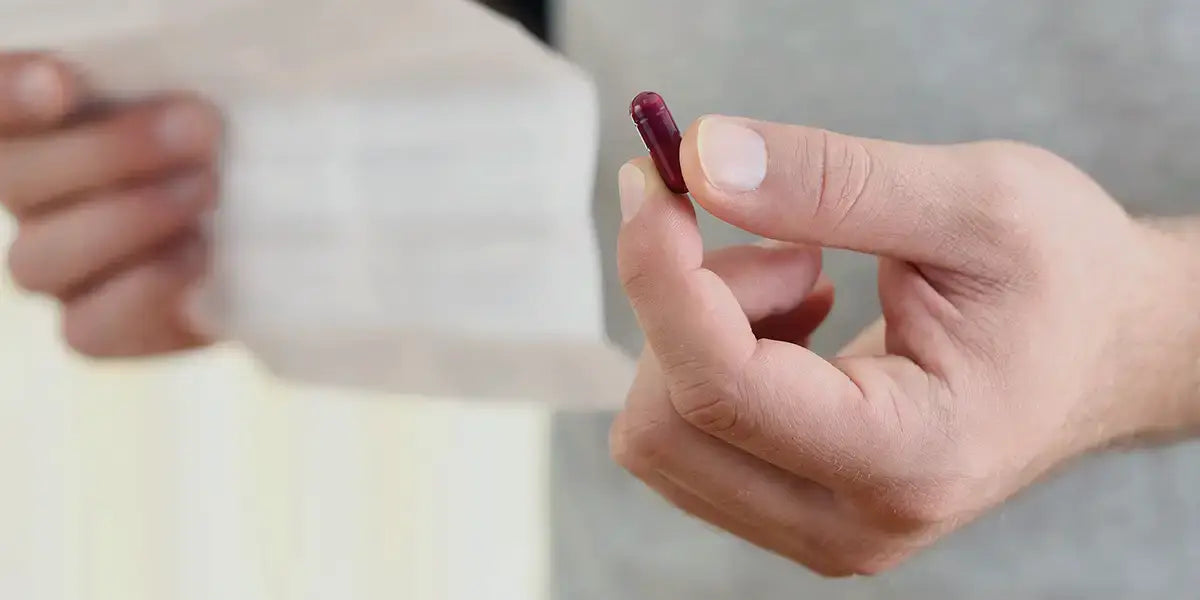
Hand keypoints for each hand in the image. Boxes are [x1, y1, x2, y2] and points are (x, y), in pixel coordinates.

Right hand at [0, 52, 222, 356]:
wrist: (279, 230)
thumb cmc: (231, 147)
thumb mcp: (207, 107)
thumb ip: (167, 97)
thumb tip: (181, 102)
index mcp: (37, 125)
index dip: (12, 95)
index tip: (62, 83)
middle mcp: (31, 195)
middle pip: (16, 179)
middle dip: (110, 152)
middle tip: (198, 131)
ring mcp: (56, 267)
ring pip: (39, 258)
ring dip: (130, 220)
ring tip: (208, 190)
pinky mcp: (97, 327)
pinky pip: (89, 328)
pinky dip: (146, 292)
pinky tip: (199, 256)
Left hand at [611, 116, 1199, 574]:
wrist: (1110, 351)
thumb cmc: (1065, 278)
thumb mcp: (975, 199)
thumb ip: (832, 181)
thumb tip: (702, 160)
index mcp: (911, 456)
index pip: (719, 386)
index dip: (660, 275)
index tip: (656, 184)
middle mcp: (854, 522)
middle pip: (668, 420)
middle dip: (691, 304)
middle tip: (788, 243)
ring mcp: (818, 526)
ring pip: (663, 430)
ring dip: (701, 329)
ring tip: (806, 278)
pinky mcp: (793, 506)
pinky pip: (688, 435)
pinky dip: (709, 356)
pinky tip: (794, 319)